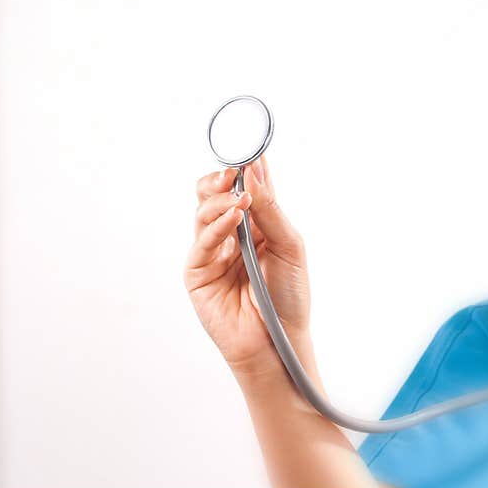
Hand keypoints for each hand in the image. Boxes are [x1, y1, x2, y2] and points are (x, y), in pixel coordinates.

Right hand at [184, 155, 311, 377]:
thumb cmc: (289, 296)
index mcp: (257, 224)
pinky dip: (217, 226)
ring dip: (220, 200)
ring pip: (203, 212)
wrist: (279, 340)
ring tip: (240, 201)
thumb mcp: (290, 246)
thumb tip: (254, 174)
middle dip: (220, 178)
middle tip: (232, 170)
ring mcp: (212, 251)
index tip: (249, 148)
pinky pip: (201, 242)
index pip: (247, 187)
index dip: (245, 167)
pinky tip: (234, 219)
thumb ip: (272, 210)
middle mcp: (232, 233)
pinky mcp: (197, 272)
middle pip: (213, 194)